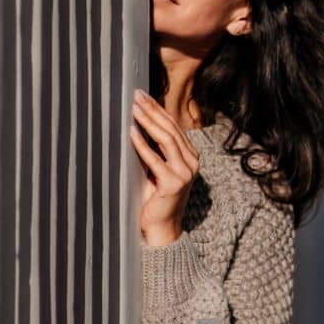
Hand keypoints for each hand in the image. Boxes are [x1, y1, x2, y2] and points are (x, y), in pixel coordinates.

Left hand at [130, 90, 200, 244]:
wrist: (162, 228)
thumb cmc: (156, 198)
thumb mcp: (156, 169)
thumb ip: (154, 149)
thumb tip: (137, 123)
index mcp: (190, 156)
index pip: (174, 127)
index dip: (158, 109)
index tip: (142, 96)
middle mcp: (192, 162)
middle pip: (170, 129)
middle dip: (152, 110)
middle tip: (135, 95)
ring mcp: (185, 173)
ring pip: (166, 139)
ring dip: (148, 121)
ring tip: (133, 109)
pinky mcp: (174, 183)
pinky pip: (155, 159)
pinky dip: (142, 145)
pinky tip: (131, 132)